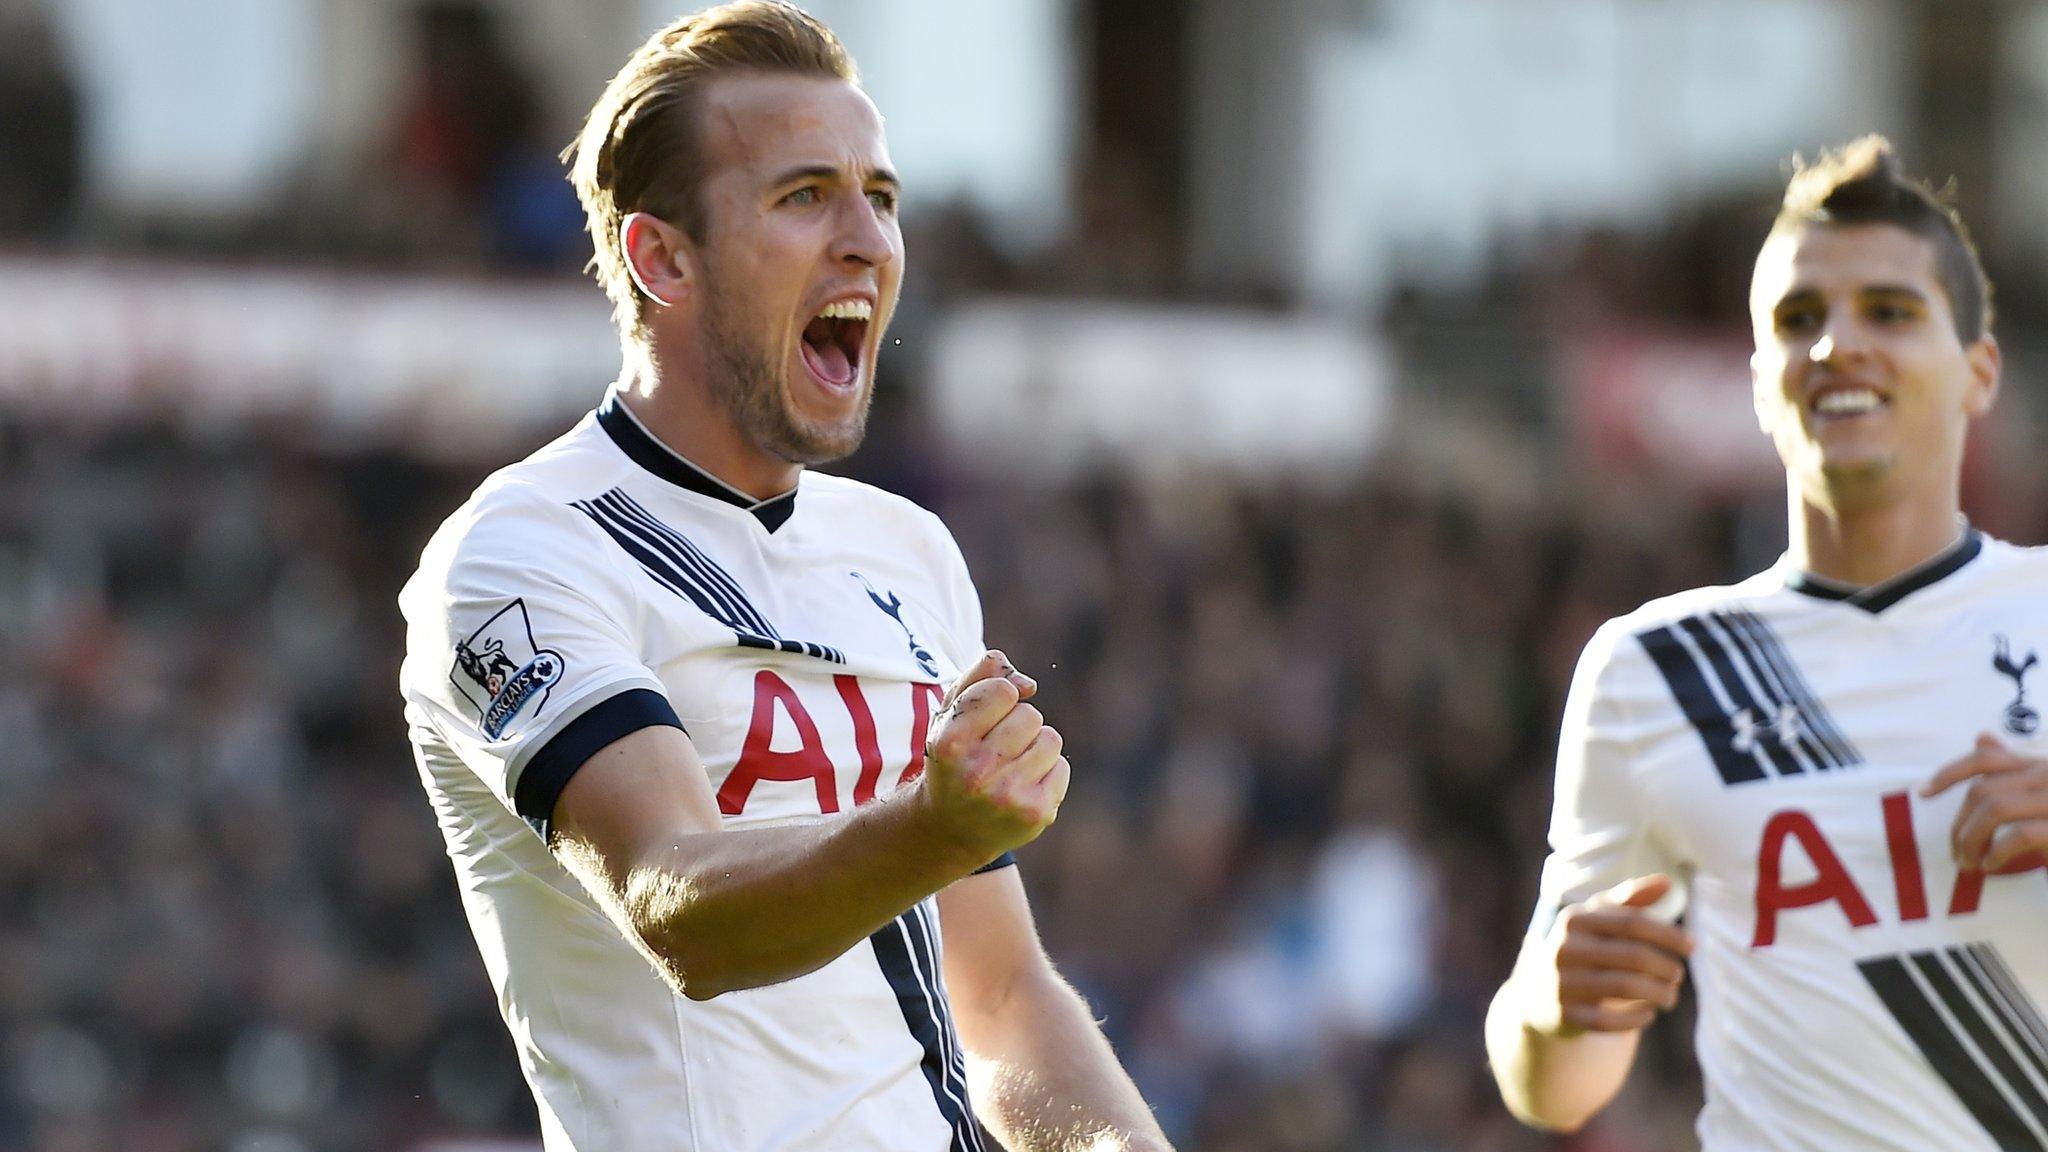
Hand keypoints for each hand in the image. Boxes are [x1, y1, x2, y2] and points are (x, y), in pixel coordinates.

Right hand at [918, 650, 1069, 859]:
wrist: (951, 828)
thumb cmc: (955, 759)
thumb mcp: (951, 714)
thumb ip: (981, 676)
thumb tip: (1028, 684)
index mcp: (951, 742)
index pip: (1003, 690)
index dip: (999, 698)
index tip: (985, 719)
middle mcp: (977, 771)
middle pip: (1030, 714)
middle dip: (1018, 725)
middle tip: (997, 749)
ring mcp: (1007, 795)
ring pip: (1050, 739)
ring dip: (1035, 746)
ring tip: (1011, 766)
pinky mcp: (1035, 813)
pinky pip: (1062, 767)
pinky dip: (1048, 772)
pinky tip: (1023, 786)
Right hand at [1528, 874, 1692, 1035]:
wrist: (1535, 994)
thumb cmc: (1580, 949)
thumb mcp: (1596, 920)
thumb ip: (1629, 901)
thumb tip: (1667, 881)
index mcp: (1574, 920)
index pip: (1632, 923)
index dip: (1667, 934)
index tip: (1692, 946)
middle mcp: (1564, 949)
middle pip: (1633, 956)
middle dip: (1665, 967)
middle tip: (1678, 975)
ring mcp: (1561, 983)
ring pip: (1625, 987)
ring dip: (1658, 994)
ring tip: (1670, 996)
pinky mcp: (1563, 1015)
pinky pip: (1609, 1021)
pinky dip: (1636, 1019)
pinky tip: (1648, 1014)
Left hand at [1921, 733, 2047, 870]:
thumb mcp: (2043, 788)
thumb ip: (2015, 768)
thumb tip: (1982, 736)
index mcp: (2040, 765)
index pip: (1986, 759)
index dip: (1948, 774)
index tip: (1923, 794)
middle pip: (1984, 790)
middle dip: (1960, 824)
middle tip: (1955, 853)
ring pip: (1995, 809)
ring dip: (1971, 839)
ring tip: (1968, 862)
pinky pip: (2018, 835)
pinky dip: (1997, 852)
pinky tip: (1992, 865)